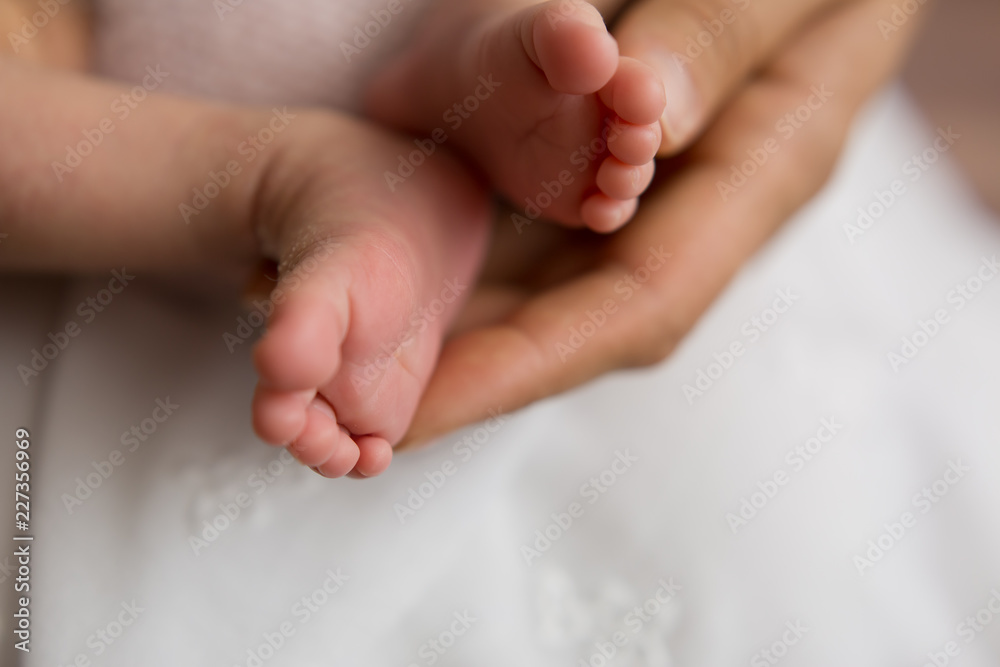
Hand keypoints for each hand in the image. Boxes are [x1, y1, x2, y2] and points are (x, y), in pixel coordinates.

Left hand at [399, 0, 925, 445]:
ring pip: (547, 280)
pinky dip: (468, 252)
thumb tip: (647, 116)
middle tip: (351, 413)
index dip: (525, 366)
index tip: (419, 411)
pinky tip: (398, 264)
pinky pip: (540, 224)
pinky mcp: (619, 159)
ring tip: (353, 356)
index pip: (634, 305)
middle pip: (574, 318)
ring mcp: (659, 188)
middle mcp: (699, 207)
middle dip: (467, 370)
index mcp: (760, 174)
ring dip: (455, 323)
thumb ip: (721, 37)